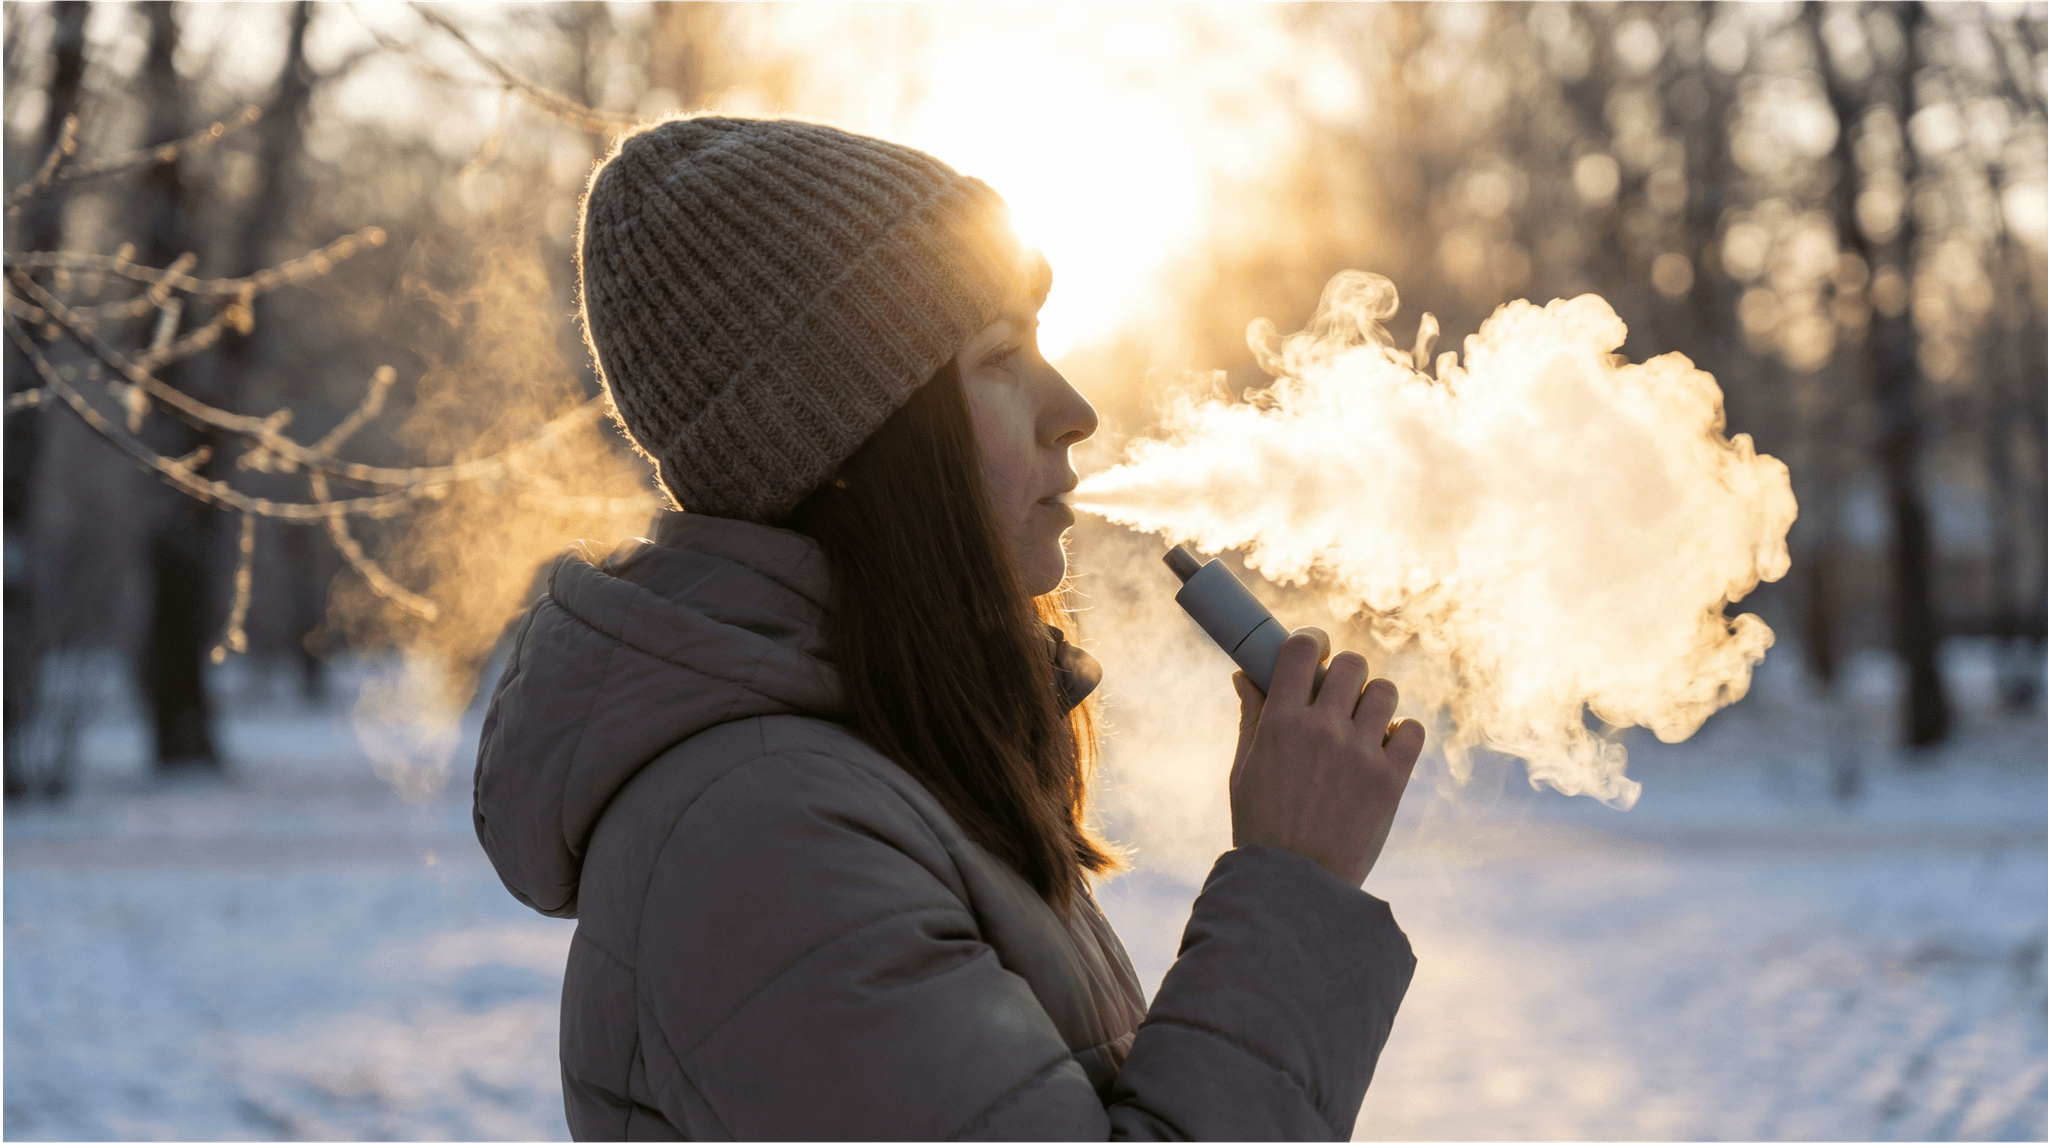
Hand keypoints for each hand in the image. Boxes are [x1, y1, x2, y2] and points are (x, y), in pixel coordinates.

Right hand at [1229, 628, 1425, 885]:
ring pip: (1385, 691)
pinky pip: (1412, 731)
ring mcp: (1360, 755)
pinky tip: (1384, 749)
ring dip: (1375, 700)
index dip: (1312, 640)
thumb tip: (1246, 675)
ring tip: (1365, 723)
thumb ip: (1251, 718)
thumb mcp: (1243, 771)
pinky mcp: (1391, 782)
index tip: (1315, 649)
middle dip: (1345, 672)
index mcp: (1281, 724)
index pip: (1302, 650)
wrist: (1294, 888)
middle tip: (1340, 695)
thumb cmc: (1261, 828)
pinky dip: (1402, 733)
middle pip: (1351, 665)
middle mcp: (1323, 731)